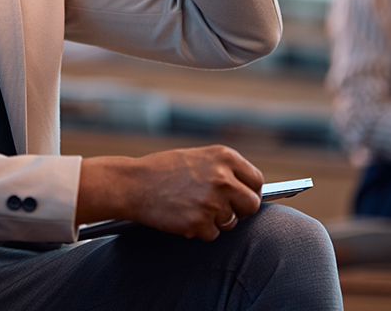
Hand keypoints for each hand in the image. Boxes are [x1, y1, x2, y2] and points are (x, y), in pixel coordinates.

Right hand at [77, 145, 262, 240]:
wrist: (134, 183)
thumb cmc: (163, 170)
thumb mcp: (198, 158)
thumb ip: (224, 170)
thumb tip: (247, 189)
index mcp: (224, 156)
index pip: (256, 180)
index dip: (250, 191)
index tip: (243, 197)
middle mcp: (223, 178)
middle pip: (252, 205)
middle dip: (240, 211)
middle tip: (224, 209)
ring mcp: (212, 201)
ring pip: (231, 222)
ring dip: (216, 220)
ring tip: (193, 207)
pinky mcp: (200, 222)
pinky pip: (212, 234)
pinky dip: (200, 230)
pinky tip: (184, 216)